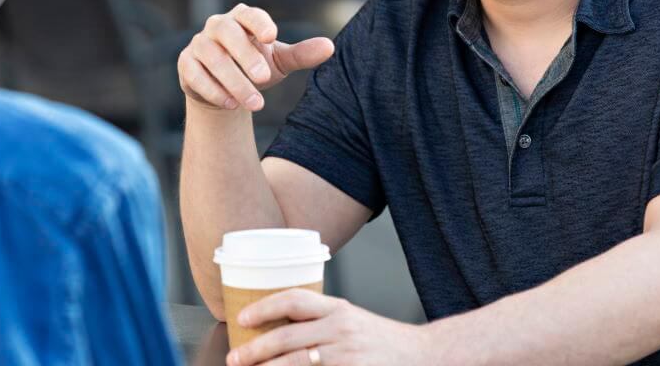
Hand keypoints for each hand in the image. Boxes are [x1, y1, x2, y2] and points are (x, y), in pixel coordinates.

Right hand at [178, 4, 333, 111]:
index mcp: (242, 18)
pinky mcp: (186, 64)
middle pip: (228, 33)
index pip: (249, 14)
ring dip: (234, 81)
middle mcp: (218, 26)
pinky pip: (196, 74)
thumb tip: (330, 47)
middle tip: (264, 78)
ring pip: (212, 58)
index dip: (259, 23)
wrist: (224, 87)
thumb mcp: (279, 61)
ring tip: (255, 103)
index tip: (272, 37)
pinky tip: (231, 104)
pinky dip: (213, 90)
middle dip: (245, 56)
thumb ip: (301, 54)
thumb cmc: (255, 66)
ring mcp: (199, 44)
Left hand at [226, 290, 431, 365]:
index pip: (293, 299)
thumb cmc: (382, 341)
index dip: (264, 307)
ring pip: (296, 362)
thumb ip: (321, 322)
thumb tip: (278, 330)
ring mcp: (346, 355)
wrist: (423, 356)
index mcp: (337, 309)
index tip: (242, 318)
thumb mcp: (351, 321)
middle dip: (255, 350)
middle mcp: (340, 328)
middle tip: (235, 359)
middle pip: (287, 336)